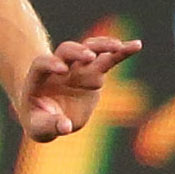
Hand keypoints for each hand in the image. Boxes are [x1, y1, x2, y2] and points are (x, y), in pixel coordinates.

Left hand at [19, 35, 141, 141]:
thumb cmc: (39, 121)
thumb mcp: (39, 128)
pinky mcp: (94, 73)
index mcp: (38, 79)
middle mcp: (58, 68)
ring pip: (89, 49)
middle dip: (77, 51)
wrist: (49, 116)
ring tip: (119, 47)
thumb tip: (65, 126)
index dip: (51, 63)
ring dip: (102, 45)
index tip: (63, 70)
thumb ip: (50, 125)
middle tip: (90, 57)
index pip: (42, 63)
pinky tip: (136, 46)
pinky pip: (108, 59)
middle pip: (66, 50)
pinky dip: (121, 52)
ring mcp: (77, 68)